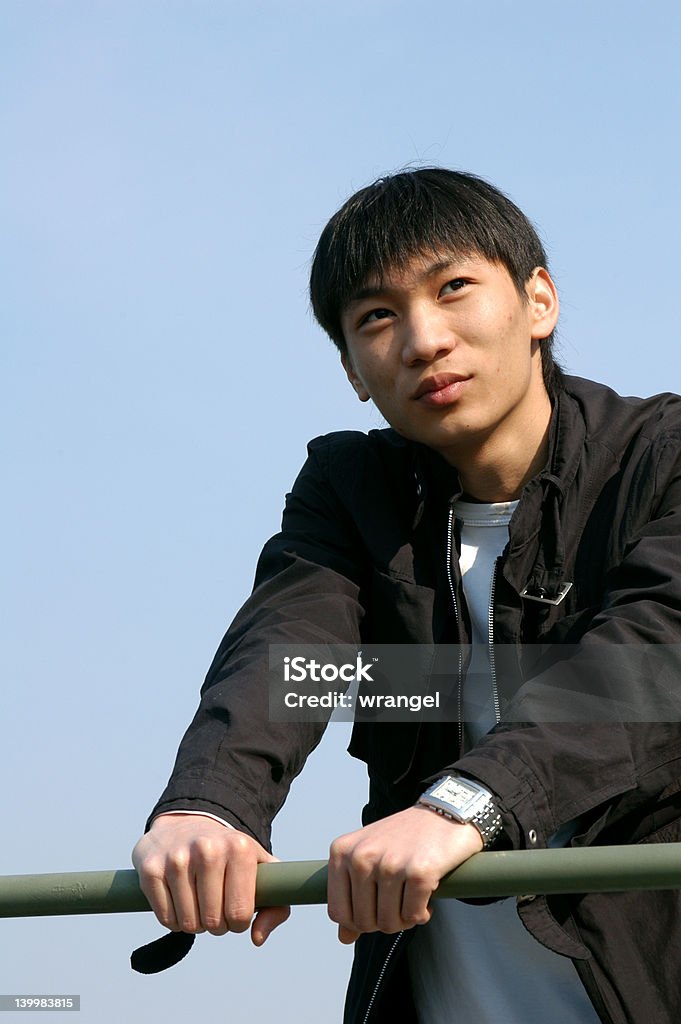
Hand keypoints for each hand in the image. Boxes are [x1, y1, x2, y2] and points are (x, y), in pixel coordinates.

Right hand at [131, 813, 289, 943]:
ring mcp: (177, 858)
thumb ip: (275, 906)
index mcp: (239, 848)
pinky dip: (173, 920)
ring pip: (188, 924)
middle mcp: (208, 849)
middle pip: (212, 922)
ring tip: (198, 903)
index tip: (234, 910)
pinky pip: (165, 919)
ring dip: (194, 923)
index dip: (238, 922)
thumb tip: (256, 939)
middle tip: (214, 907)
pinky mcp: (151, 870)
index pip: (240, 914)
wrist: (186, 824)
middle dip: (216, 924)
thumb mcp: (260, 869)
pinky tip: (180, 900)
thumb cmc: (229, 855)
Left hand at [327, 806, 482, 943]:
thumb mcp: (370, 858)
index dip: (358, 921)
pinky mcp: (419, 872)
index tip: (376, 907)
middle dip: (384, 921)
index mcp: (342, 851)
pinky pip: (413, 916)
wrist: (445, 812)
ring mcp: (390, 864)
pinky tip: (426, 896)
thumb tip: (344, 937)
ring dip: (404, 919)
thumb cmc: (404, 836)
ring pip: (388, 923)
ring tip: (412, 897)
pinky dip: (422, 914)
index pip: (338, 912)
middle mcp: (362, 856)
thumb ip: (352, 895)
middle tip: (399, 901)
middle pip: (364, 922)